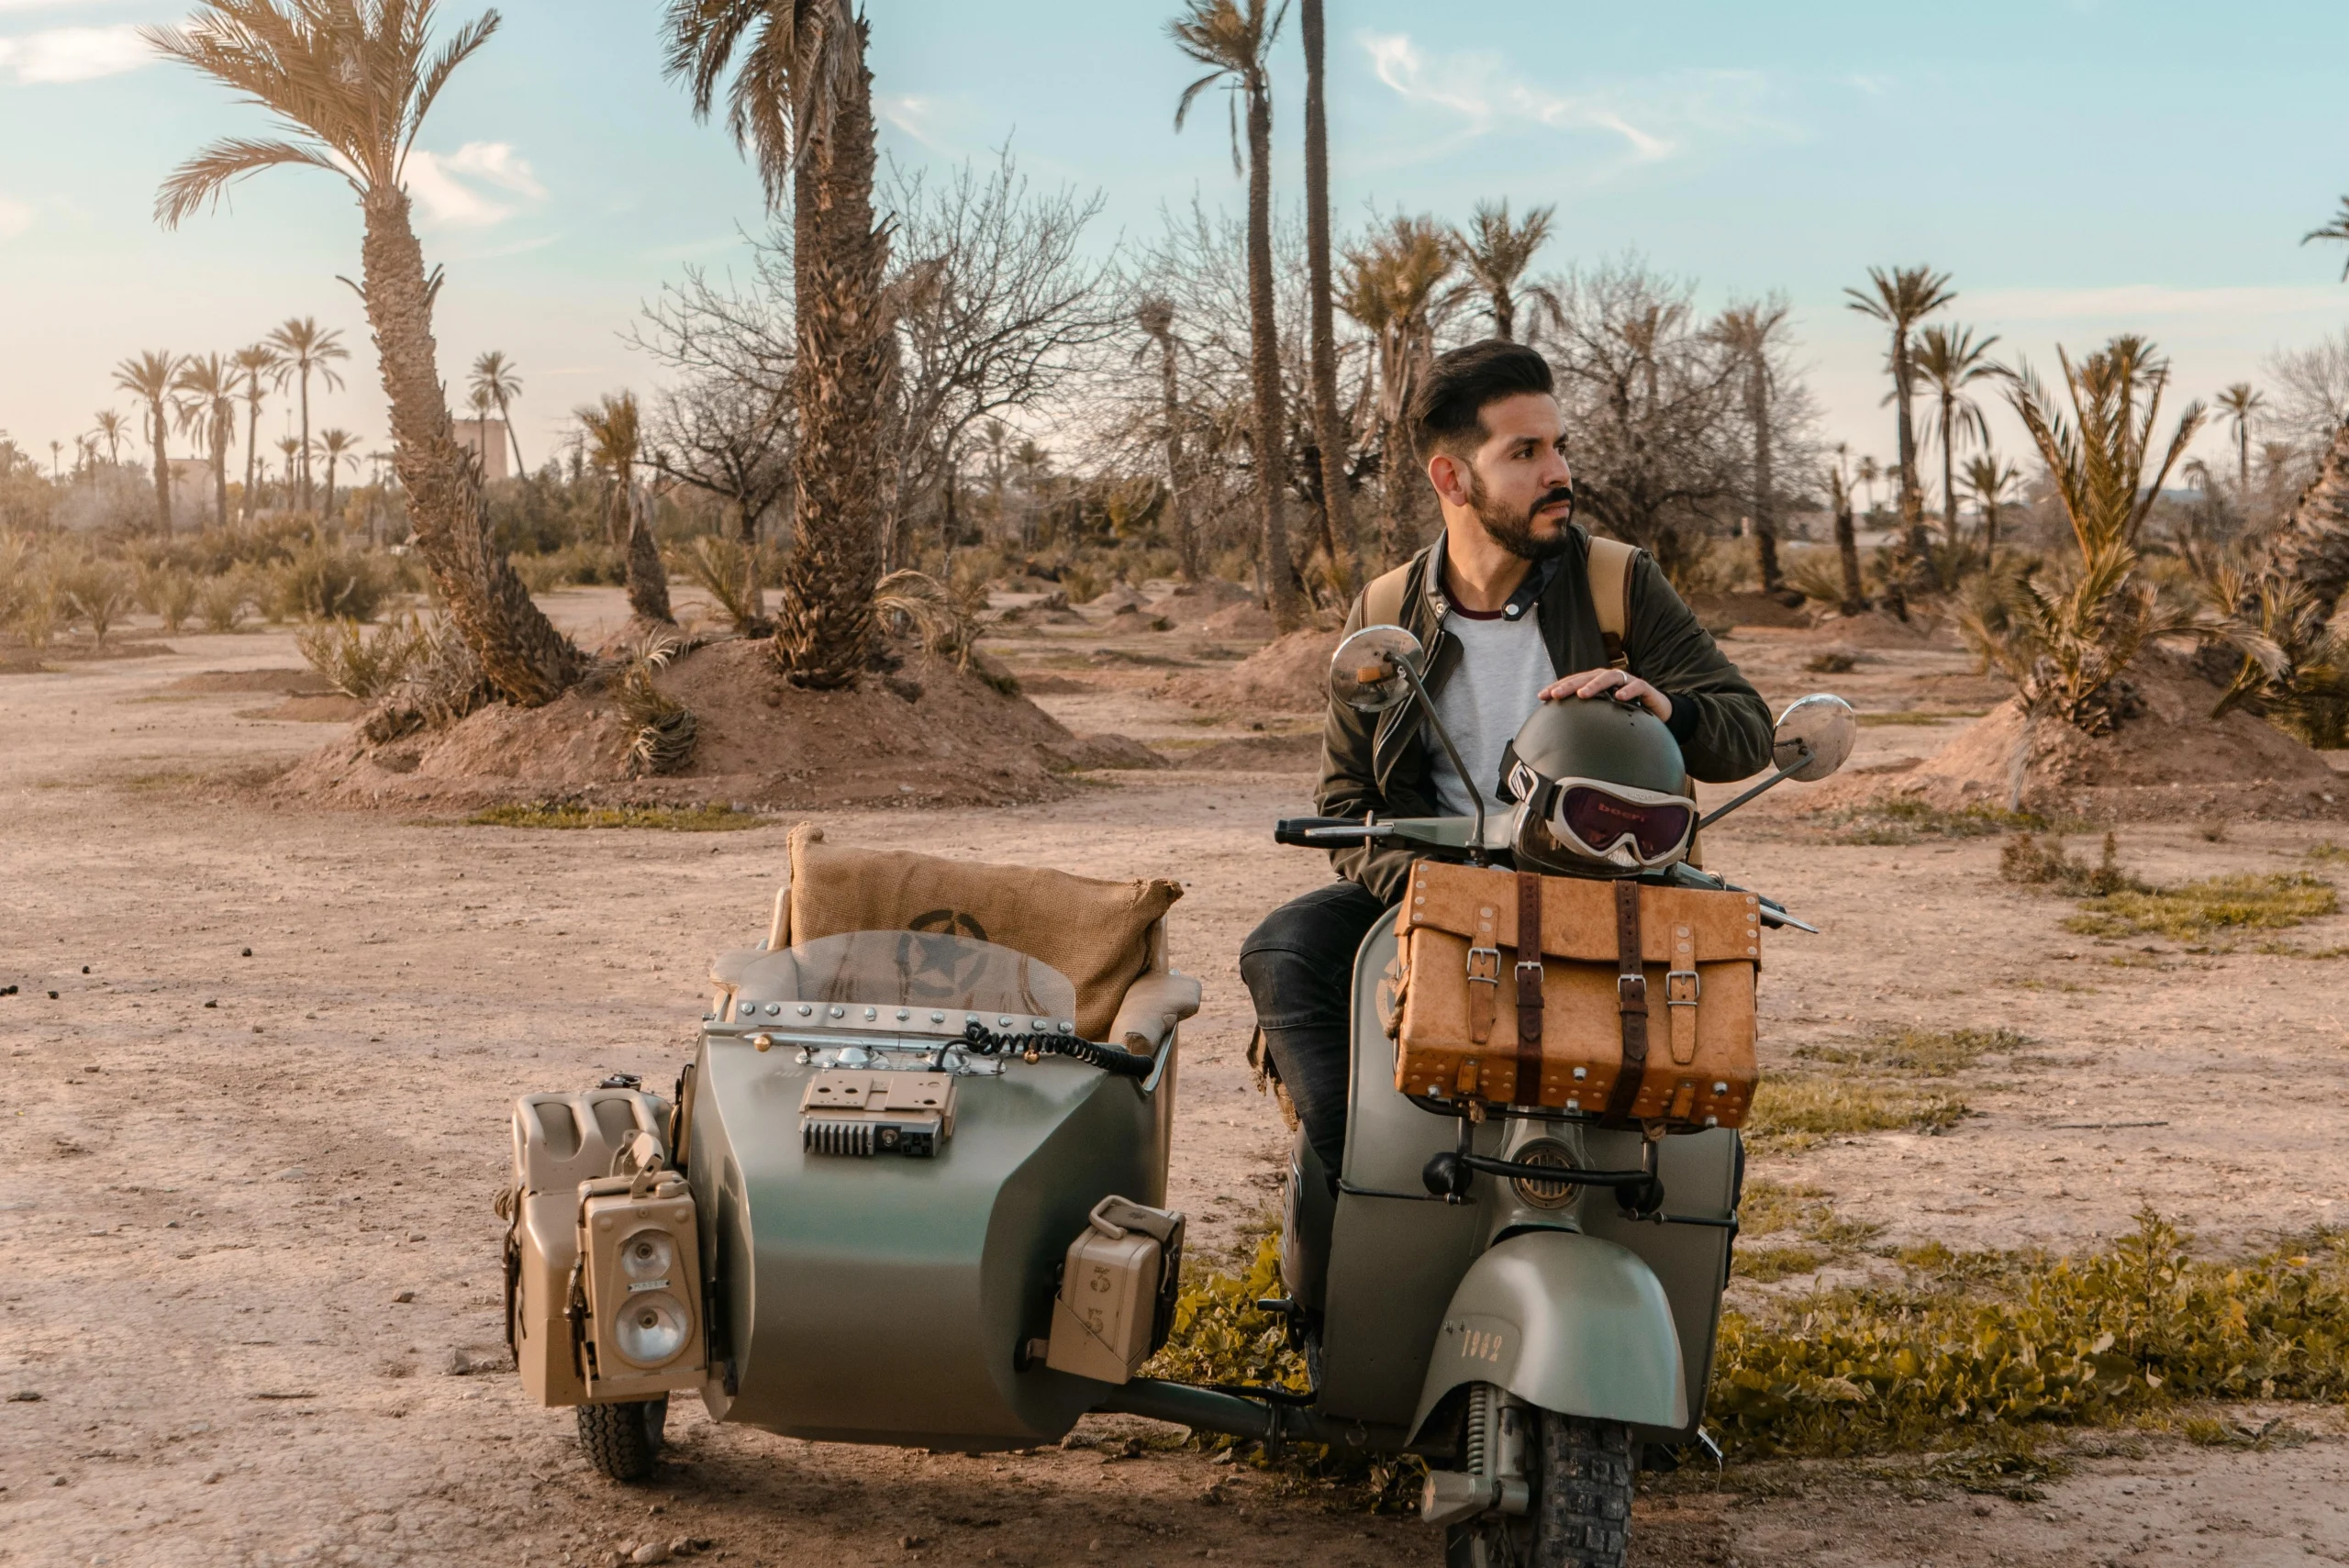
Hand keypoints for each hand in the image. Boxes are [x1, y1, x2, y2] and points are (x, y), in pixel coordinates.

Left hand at [1538, 668, 1673, 722]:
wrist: (1659, 712)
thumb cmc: (1628, 713)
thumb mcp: (1605, 716)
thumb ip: (1587, 720)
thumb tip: (1562, 735)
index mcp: (1597, 684)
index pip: (1574, 682)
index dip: (1558, 687)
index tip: (1542, 696)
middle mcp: (1610, 680)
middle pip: (1587, 677)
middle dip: (1570, 685)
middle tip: (1556, 694)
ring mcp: (1627, 682)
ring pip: (1609, 677)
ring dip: (1595, 685)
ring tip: (1583, 694)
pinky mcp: (1645, 688)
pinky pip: (1637, 687)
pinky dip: (1628, 690)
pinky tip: (1620, 697)